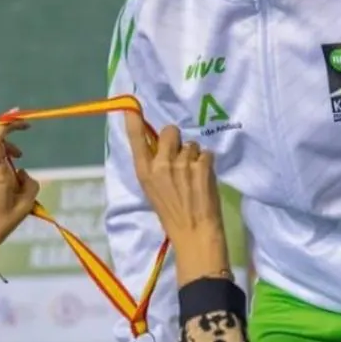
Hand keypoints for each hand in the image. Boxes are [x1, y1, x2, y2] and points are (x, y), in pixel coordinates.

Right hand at [124, 113, 228, 284]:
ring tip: (195, 176)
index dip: (135, 121)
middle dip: (177, 139)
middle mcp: (161, 164)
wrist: (194, 234)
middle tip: (181, 156)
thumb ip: (154, 166)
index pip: (136, 139)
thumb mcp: (153, 190)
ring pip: (192, 144)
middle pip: (170, 131)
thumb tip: (159, 144)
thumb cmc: (172, 214)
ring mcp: (182, 164)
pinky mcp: (202, 167)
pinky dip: (208, 164)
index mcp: (144, 172)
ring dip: (195, 156)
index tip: (131, 107)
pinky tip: (205, 179)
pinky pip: (207, 153)